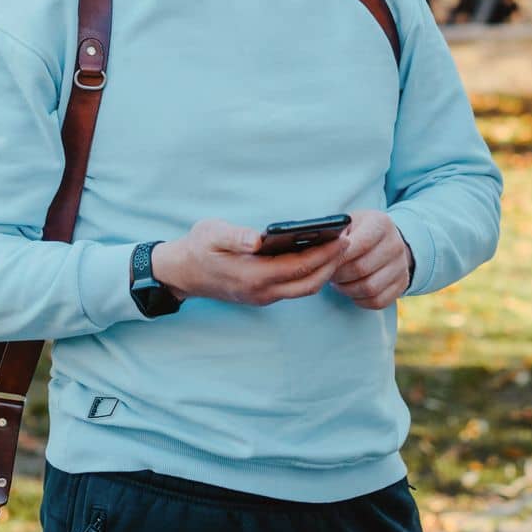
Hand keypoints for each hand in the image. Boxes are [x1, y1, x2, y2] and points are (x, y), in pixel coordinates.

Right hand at [152, 220, 350, 307]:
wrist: (181, 273)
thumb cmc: (198, 248)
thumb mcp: (211, 234)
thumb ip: (235, 236)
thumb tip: (259, 239)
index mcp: (252, 276)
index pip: (298, 268)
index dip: (324, 254)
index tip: (343, 239)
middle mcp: (261, 292)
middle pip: (309, 284)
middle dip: (332, 265)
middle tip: (350, 242)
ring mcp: (262, 297)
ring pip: (304, 289)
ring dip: (324, 271)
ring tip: (339, 247)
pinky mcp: (262, 295)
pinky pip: (294, 288)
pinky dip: (311, 274)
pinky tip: (319, 255)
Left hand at [328, 210, 412, 309]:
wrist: (386, 240)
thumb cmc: (360, 231)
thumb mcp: (349, 223)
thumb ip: (337, 234)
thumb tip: (322, 250)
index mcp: (381, 224)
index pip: (360, 245)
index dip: (339, 257)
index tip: (325, 261)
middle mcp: (396, 244)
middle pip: (362, 269)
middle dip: (339, 275)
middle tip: (329, 273)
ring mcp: (401, 266)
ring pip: (370, 288)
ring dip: (348, 289)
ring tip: (339, 282)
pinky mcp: (402, 284)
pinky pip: (378, 301)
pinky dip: (360, 300)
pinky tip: (352, 290)